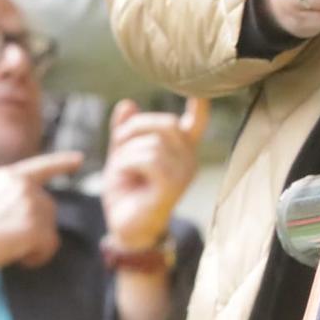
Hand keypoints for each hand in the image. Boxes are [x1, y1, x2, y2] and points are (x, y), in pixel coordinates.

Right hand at [0, 151, 83, 283]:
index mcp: (8, 177)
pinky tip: (21, 259)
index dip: (62, 163)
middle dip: (35, 227)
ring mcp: (31, 205)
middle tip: (7, 241)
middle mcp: (23, 186)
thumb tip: (35, 217)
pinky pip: (50, 246)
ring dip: (34, 243)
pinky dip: (38, 257)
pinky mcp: (35, 227)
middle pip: (48, 208)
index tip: (80, 159)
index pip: (41, 166)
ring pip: (49, 228)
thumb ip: (11, 199)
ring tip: (8, 249)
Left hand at [100, 97, 209, 254]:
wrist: (125, 228)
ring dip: (126, 154)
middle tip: (118, 147)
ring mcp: (184, 172)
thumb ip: (124, 131)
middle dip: (134, 129)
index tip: (201, 91)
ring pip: (153, 143)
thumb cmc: (127, 192)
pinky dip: (128, 163)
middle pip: (165, 123)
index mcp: (180, 149)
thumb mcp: (122, 155)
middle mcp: (189, 158)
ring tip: (121, 171)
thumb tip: (127, 104)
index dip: (199, 106)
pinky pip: (149, 158)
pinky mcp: (173, 186)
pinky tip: (123, 175)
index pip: (196, 123)